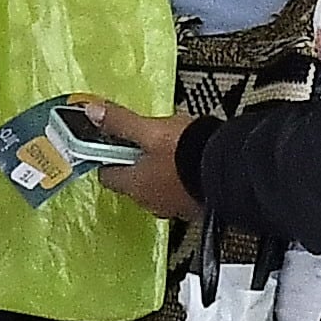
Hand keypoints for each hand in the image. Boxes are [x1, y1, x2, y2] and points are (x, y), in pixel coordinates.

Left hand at [72, 97, 200, 223]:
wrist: (229, 170)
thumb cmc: (186, 151)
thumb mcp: (151, 130)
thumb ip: (121, 122)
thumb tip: (92, 112)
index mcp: (134, 185)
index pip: (107, 176)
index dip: (108, 158)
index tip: (115, 144)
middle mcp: (150, 202)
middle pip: (133, 183)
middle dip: (137, 166)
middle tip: (149, 144)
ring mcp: (175, 209)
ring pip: (158, 190)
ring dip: (161, 175)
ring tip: (175, 153)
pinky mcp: (197, 208)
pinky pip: (182, 194)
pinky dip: (182, 182)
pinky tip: (193, 166)